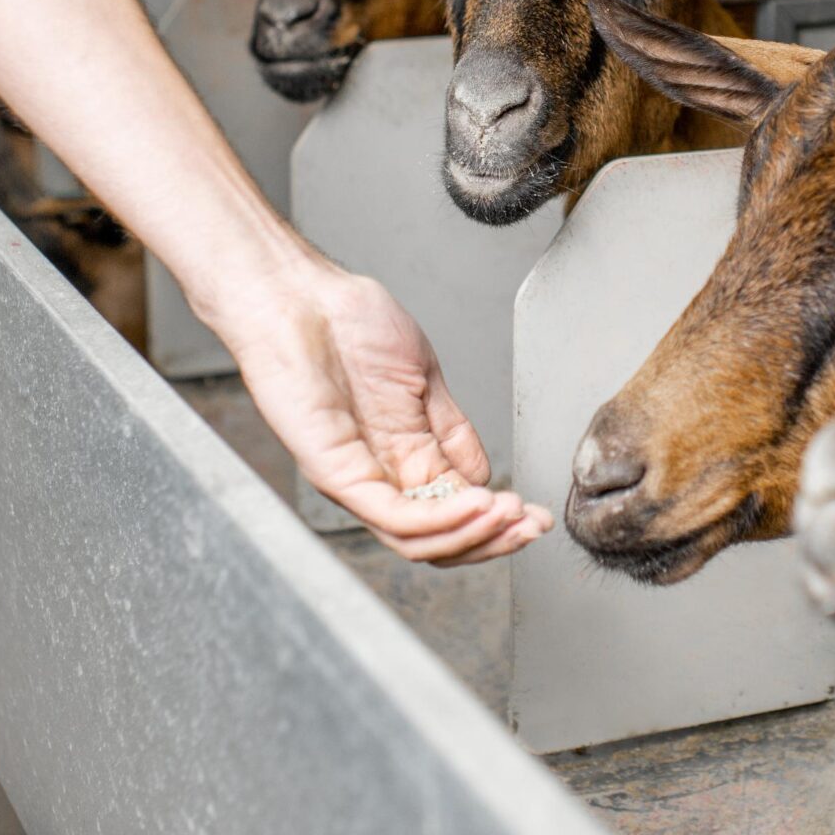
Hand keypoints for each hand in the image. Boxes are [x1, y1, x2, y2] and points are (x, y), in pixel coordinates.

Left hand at [217, 261, 551, 565]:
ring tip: (509, 516)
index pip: (453, 512)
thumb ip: (452, 430)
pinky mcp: (334, 472)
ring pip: (417, 540)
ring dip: (473, 534)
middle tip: (531, 527)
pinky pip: (390, 516)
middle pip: (439, 539)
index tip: (535, 516)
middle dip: (493, 539)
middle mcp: (380, 474)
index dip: (498, 522)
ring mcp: (356, 477)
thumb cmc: (345, 323)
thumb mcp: (422, 378)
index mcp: (403, 455)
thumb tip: (484, 475)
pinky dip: (439, 519)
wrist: (299, 295)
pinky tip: (476, 504)